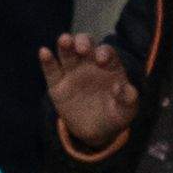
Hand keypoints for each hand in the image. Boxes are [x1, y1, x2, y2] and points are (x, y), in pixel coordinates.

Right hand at [39, 33, 137, 164]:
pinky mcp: (57, 84)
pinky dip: (47, 60)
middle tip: (83, 49)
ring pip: (67, 52)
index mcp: (109, 66)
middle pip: (85, 44)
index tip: (102, 60)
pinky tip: (44, 52)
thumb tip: (126, 89)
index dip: (104, 53)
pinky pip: (51, 70)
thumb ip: (128, 99)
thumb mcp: (125, 111)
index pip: (106, 53)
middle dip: (83, 42)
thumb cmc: (114, 114)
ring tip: (64, 40)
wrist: (95, 131)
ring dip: (65, 44)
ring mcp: (72, 72)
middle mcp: (89, 63)